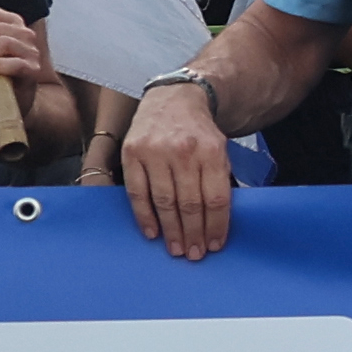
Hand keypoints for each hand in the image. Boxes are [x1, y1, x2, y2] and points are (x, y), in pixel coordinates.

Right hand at [124, 81, 234, 261]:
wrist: (174, 98)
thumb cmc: (199, 132)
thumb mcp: (220, 149)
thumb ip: (218, 180)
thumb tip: (217, 221)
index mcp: (212, 151)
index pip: (215, 198)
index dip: (216, 225)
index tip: (215, 245)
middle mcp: (183, 151)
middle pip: (189, 203)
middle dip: (193, 233)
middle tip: (195, 254)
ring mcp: (155, 152)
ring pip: (164, 201)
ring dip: (170, 230)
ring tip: (176, 248)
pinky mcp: (132, 153)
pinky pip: (137, 192)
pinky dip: (145, 216)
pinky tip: (153, 232)